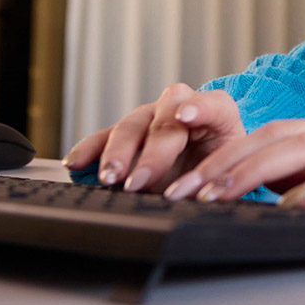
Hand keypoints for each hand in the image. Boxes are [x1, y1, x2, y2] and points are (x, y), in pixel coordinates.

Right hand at [61, 84, 244, 193]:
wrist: (209, 165)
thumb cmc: (222, 167)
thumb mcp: (229, 175)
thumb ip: (217, 183)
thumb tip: (200, 200)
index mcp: (218, 115)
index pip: (212, 104)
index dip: (199, 108)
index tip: (185, 118)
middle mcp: (181, 109)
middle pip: (164, 121)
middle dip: (150, 153)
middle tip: (138, 181)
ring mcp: (151, 118)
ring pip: (131, 126)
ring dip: (118, 153)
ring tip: (110, 178)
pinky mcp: (128, 133)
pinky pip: (105, 137)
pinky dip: (89, 150)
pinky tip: (75, 164)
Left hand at [166, 116, 304, 222]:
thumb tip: (267, 190)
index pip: (273, 134)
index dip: (227, 153)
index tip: (188, 180)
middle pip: (278, 136)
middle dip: (226, 161)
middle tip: (186, 188)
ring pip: (304, 149)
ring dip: (255, 171)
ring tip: (220, 193)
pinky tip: (291, 206)